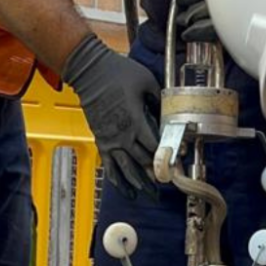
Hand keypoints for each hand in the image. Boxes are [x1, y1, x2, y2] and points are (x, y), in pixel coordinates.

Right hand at [63, 33, 160, 200]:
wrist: (89, 71)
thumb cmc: (117, 73)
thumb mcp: (146, 81)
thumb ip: (159, 99)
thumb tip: (169, 112)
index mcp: (135, 120)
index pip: (155, 146)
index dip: (167, 156)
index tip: (176, 164)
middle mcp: (122, 135)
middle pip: (142, 161)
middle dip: (155, 175)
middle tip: (167, 185)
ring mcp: (110, 140)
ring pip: (126, 169)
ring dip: (138, 184)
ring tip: (148, 195)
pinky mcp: (101, 140)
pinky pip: (109, 166)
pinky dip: (118, 180)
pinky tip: (126, 190)